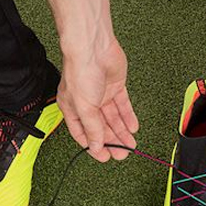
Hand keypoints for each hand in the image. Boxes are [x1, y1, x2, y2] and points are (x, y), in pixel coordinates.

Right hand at [58, 37, 138, 161]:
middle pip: (101, 127)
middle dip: (111, 141)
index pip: (83, 133)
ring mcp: (102, 94)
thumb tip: (95, 147)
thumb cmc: (81, 73)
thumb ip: (92, 128)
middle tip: (123, 154)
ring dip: (122, 132)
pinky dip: (128, 117)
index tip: (105, 157)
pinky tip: (133, 128)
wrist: (94, 48)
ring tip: (131, 145)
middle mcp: (86, 103)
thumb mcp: (85, 107)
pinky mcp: (115, 86)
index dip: (93, 146)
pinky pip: (123, 106)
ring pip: (113, 118)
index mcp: (72, 108)